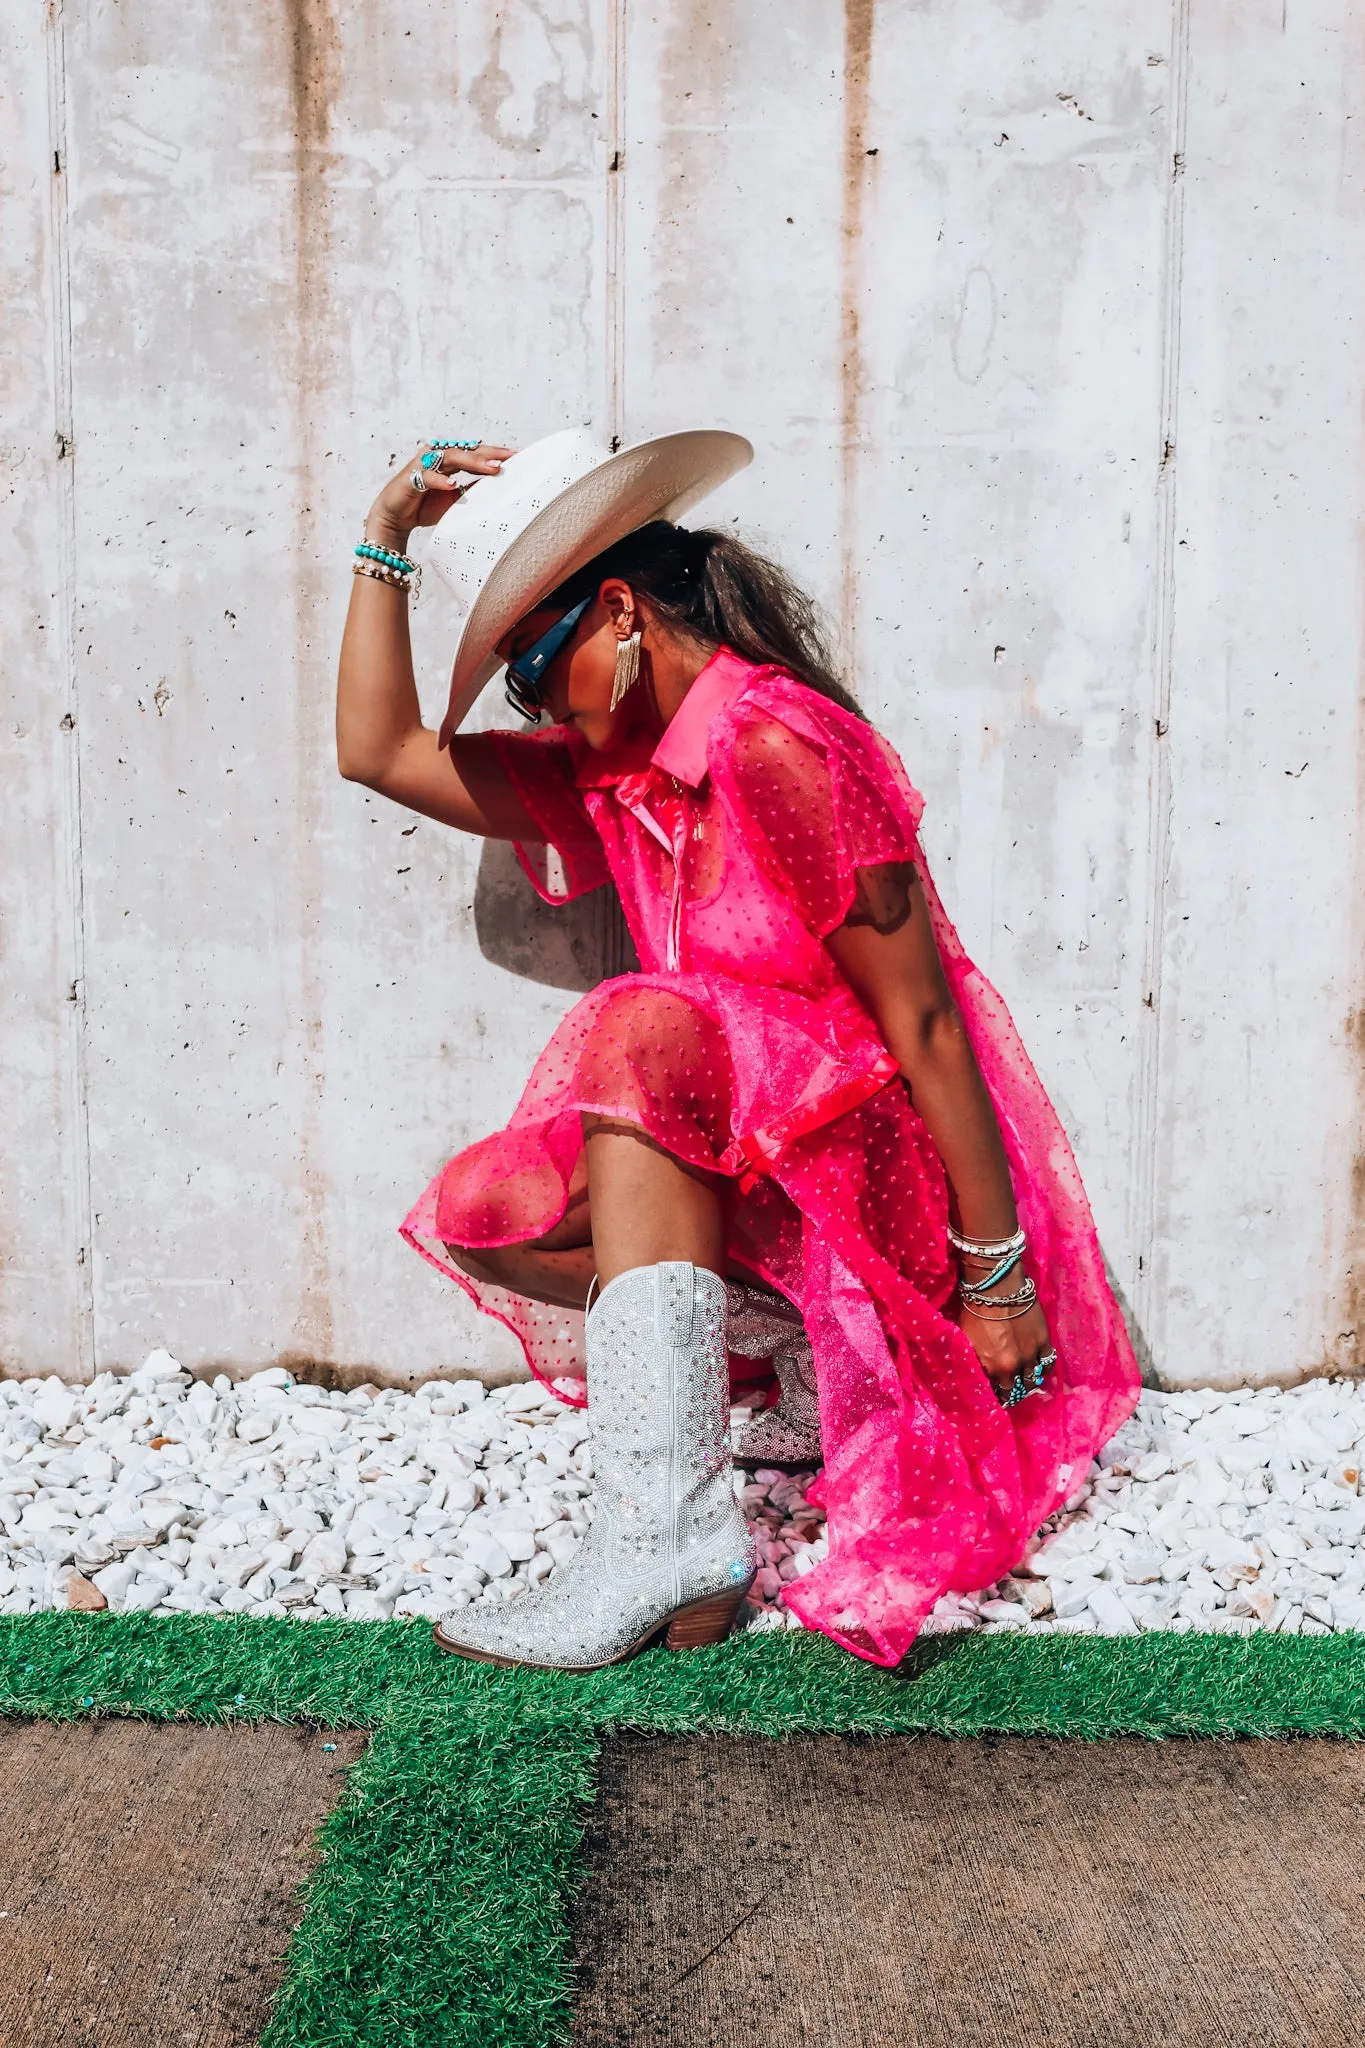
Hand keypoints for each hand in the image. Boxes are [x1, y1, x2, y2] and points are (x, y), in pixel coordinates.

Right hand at [365, 441, 514, 549]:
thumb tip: (498, 488)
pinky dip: (440, 480)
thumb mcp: (456, 499)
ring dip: (471, 462)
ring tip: (491, 468)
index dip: (495, 453)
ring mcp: (423, 464)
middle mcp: (436, 456)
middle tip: (509, 459)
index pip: (475, 452)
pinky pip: (427, 477)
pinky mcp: (410, 478)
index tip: (518, 456)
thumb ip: (472, 490)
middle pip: (466, 450)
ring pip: (450, 458)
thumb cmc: (426, 506)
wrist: (396, 517)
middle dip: (488, 454)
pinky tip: (452, 485)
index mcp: (449, 459)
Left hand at [961, 1297, 1053, 1402]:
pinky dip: (1044, 1368)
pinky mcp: (1044, 1341)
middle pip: (1018, 1388)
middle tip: (1012, 1388)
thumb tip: (980, 1374)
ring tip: (1025, 1380)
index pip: (999, 1392)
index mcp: (994, 1368)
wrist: (996, 1289)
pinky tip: (1039, 1369)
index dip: (999, 1394)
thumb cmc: (976, 1312)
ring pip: (1034, 1378)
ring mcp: (1031, 1354)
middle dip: (1014, 1390)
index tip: (999, 1393)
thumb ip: (976, 1362)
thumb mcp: (968, 1342)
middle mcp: (1014, 1366)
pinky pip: (1048, 1363)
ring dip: (1029, 1381)